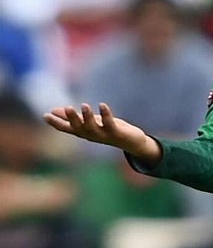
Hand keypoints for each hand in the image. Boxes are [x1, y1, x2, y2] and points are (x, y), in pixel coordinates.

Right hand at [43, 103, 160, 164]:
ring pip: (93, 127)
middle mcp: (91, 136)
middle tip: (66, 107)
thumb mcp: (90, 122)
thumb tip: (55, 110)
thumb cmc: (108, 130)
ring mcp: (103, 135)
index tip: (45, 115)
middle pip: (78, 128)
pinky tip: (102, 105)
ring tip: (84, 105)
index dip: (56, 123)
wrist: (132, 142)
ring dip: (88, 116)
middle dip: (72, 118)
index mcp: (84, 133)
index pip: (67, 129)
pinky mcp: (116, 133)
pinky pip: (109, 124)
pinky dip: (105, 114)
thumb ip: (74, 117)